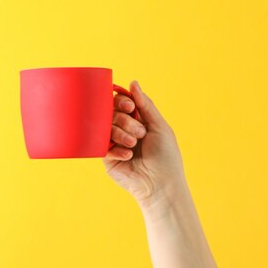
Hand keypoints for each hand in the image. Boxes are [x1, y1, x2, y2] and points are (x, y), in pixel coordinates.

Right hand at [103, 80, 186, 207]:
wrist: (161, 184)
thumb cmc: (165, 156)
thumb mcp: (159, 126)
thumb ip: (145, 104)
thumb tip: (133, 83)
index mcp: (136, 120)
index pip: (121, 103)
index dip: (122, 101)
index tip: (130, 107)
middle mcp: (123, 130)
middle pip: (112, 113)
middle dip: (125, 120)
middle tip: (139, 132)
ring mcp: (113, 143)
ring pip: (105, 127)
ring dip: (121, 133)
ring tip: (134, 144)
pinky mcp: (107, 158)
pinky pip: (102, 146)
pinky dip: (116, 148)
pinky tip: (128, 156)